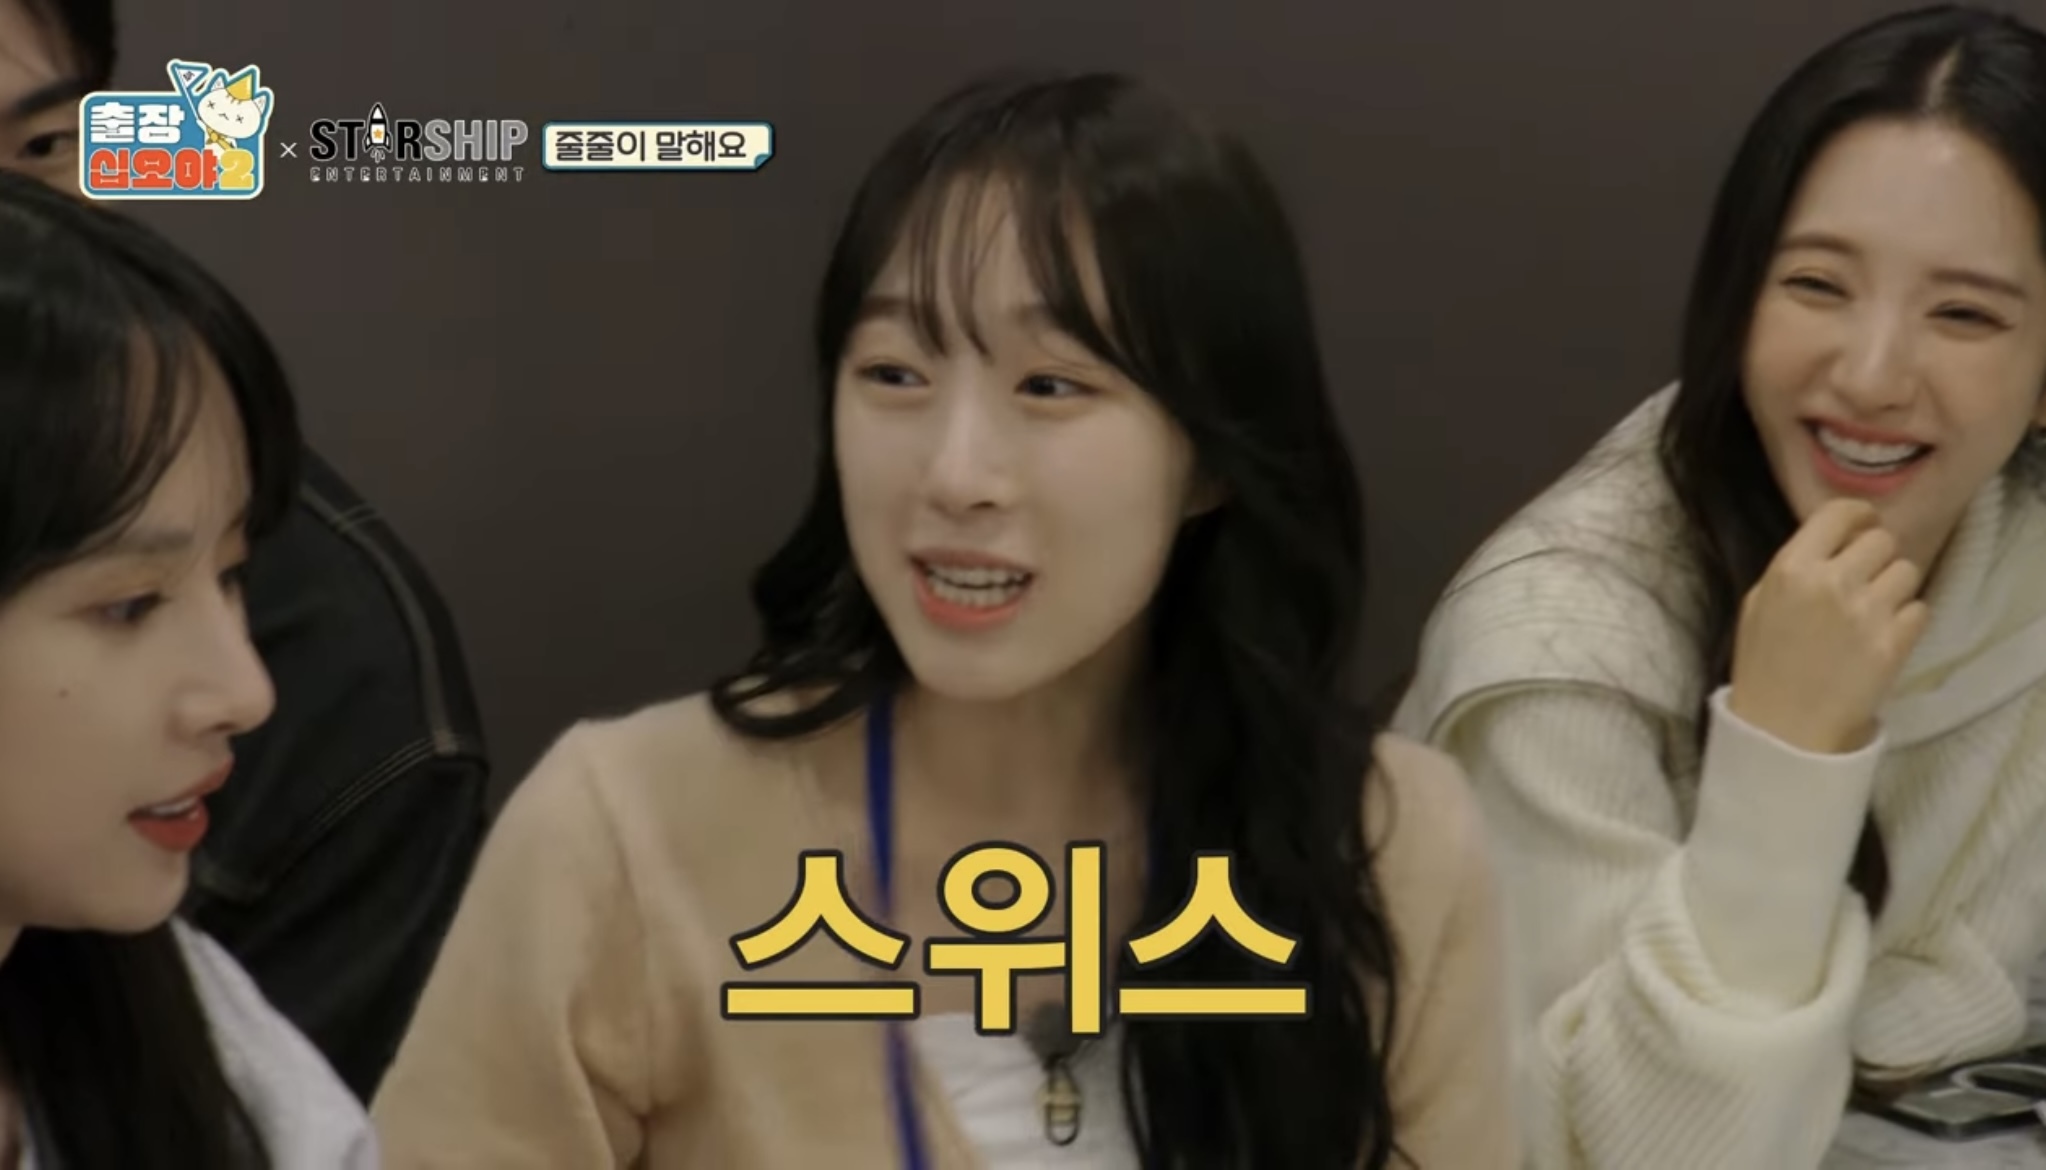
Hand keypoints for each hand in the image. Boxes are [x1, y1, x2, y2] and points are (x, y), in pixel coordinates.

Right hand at [1727, 499, 1930, 753]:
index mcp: (1790, 568)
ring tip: (1874, 612)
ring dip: (1894, 588)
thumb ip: (1797, 568)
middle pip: (1881, 540)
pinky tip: (1883, 637)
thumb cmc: (1763, 665)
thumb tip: (1836, 542)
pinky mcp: (1895, 643)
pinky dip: (1906, 620)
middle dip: (1876, 557)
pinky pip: (1920, 609)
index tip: (1862, 526)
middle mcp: (1832, 582)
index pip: (1840, 513)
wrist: (1782, 729)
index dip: (1858, 515)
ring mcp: (1867, 613)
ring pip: (1907, 572)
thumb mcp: (1759, 604)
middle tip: (1864, 581)